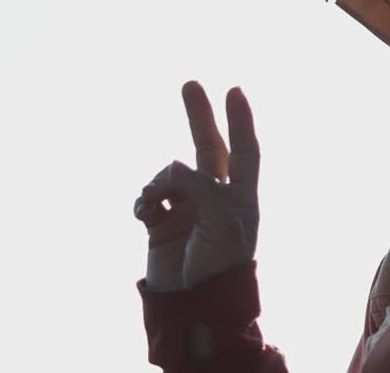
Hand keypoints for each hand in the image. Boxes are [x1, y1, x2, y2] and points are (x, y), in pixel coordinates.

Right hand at [133, 81, 260, 291]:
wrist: (193, 305)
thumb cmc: (218, 266)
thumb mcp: (222, 222)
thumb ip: (202, 186)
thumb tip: (173, 164)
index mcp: (241, 197)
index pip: (245, 150)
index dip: (240, 120)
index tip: (234, 90)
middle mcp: (215, 198)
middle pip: (208, 148)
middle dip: (199, 117)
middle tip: (190, 83)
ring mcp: (187, 210)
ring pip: (169, 174)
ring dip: (160, 181)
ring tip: (156, 201)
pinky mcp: (161, 224)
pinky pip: (148, 199)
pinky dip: (144, 201)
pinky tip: (145, 213)